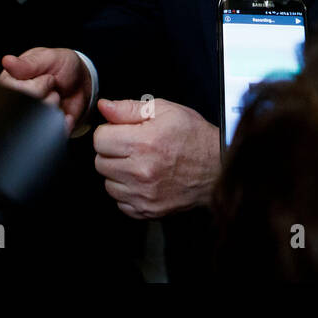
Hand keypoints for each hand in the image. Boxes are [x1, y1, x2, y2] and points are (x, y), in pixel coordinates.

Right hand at [0, 46, 90, 132]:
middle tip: (51, 85)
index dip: (40, 85)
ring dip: (57, 107)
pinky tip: (64, 111)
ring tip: (55, 96)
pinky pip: (54, 133)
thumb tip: (6, 61)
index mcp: (9, 83)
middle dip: (50, 95)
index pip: (22, 93)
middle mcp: (14, 103)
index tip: (46, 76)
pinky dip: (65, 122)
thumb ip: (28, 64)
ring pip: (43, 121)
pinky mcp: (42, 131)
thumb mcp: (47, 58)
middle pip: (32, 108)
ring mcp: (27, 118)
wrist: (80, 82)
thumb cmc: (60, 66)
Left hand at [93, 98, 219, 218]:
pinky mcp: (147, 210)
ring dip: (118, 173)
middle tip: (132, 147)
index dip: (109, 132)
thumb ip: (129, 108)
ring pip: (108, 183)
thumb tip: (104, 106)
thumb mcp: (165, 110)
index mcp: (143, 143)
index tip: (122, 132)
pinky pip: (120, 202)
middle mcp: (141, 171)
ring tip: (139, 164)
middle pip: (100, 162)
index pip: (99, 139)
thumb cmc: (193, 137)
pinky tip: (143, 180)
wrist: (217, 167)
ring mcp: (144, 194)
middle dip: (112, 152)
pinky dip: (127, 192)